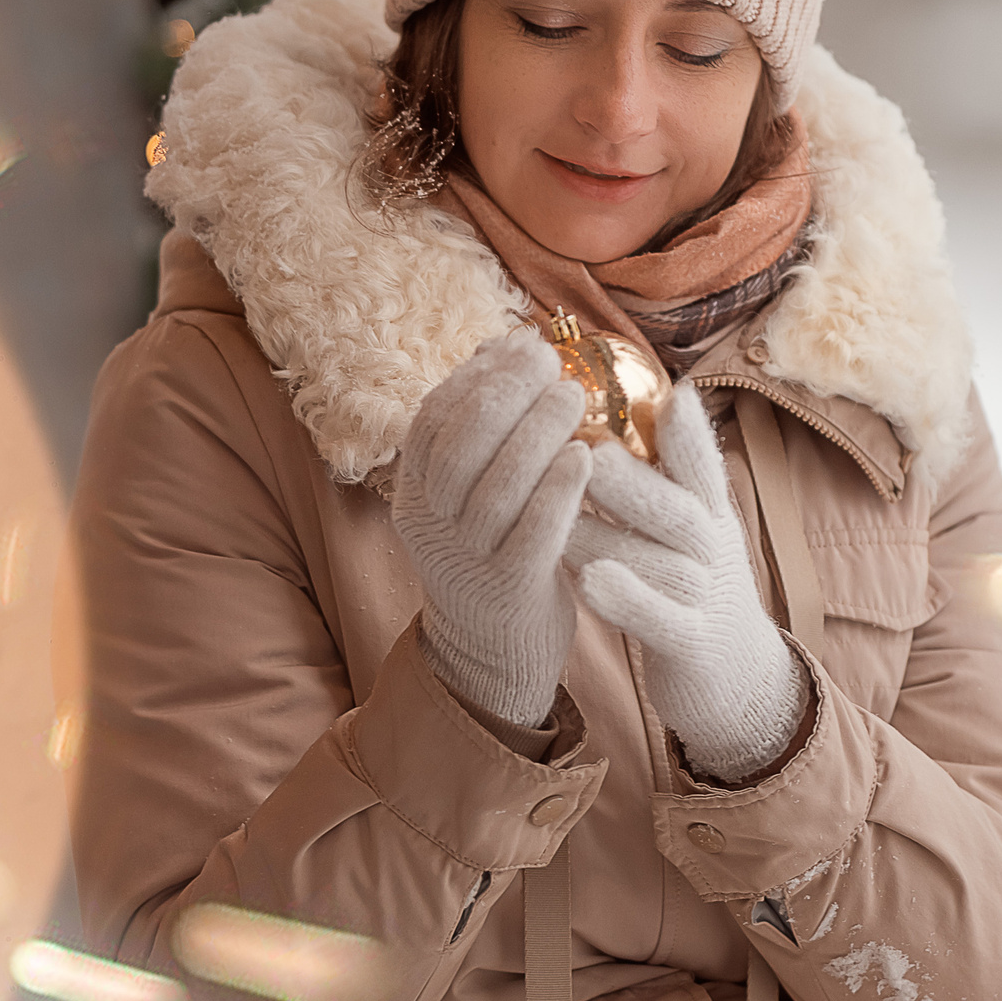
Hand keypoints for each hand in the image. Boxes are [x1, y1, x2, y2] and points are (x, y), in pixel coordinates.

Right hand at [391, 329, 590, 730]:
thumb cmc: (494, 556)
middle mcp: (432, 526)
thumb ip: (480, 433)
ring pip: (494, 487)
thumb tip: (501, 347)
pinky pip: (532, 534)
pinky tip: (585, 457)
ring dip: (535, 433)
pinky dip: (557, 490)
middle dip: (503, 394)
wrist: (492, 658)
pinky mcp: (509, 592)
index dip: (473, 376)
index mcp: (416, 495)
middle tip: (549, 361)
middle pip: (458, 447)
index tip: (518, 343)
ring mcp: (467, 561)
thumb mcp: (468, 498)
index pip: (430, 421)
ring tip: (573, 397)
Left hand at [565, 389, 808, 783]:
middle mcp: (715, 552)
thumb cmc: (696, 587)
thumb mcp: (695, 529)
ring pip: (660, 564)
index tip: (671, 392)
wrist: (738, 679)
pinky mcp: (693, 646)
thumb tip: (657, 401)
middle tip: (589, 451)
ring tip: (562, 520)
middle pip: (681, 511)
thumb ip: (671, 478)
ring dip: (611, 539)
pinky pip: (659, 620)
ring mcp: (706, 600)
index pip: (704, 468)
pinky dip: (628, 601)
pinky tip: (588, 583)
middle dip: (636, 481)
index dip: (690, 433)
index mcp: (712, 517)